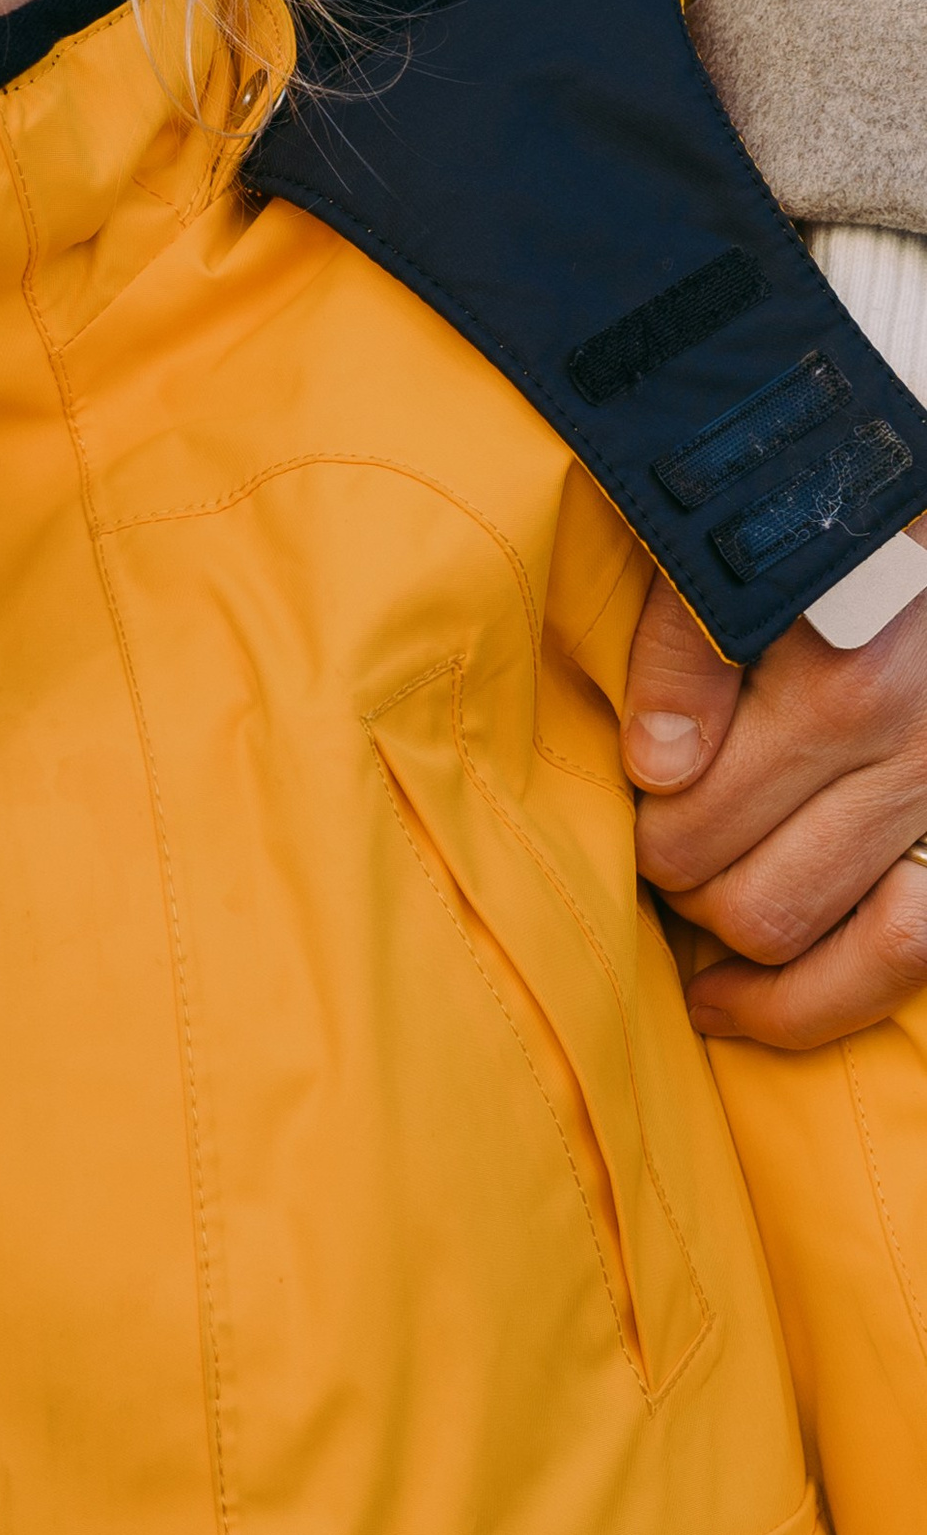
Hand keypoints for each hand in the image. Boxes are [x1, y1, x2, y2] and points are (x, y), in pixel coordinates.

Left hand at [622, 568, 926, 1050]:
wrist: (922, 529)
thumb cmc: (830, 531)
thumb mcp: (747, 544)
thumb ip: (691, 647)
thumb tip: (656, 768)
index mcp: (838, 684)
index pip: (692, 816)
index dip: (642, 826)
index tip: (635, 799)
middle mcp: (904, 754)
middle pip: (742, 894)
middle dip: (676, 884)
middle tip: (658, 848)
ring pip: (802, 939)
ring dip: (730, 943)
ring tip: (695, 909)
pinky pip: (897, 960)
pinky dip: (809, 1004)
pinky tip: (736, 1005)